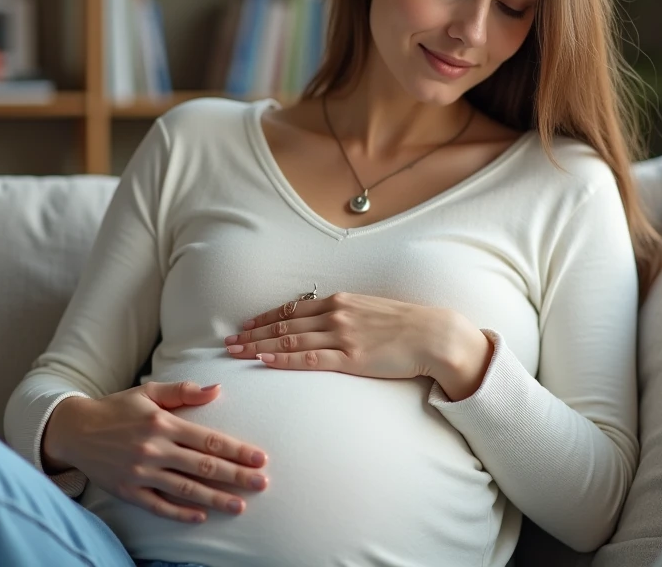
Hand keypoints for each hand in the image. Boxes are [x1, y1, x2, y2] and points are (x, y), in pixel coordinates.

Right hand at [41, 381, 268, 523]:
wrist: (75, 430)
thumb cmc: (117, 408)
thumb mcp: (149, 392)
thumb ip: (184, 391)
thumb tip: (217, 389)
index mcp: (163, 423)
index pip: (209, 439)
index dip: (237, 450)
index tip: (259, 458)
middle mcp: (154, 449)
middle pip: (203, 465)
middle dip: (235, 476)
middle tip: (261, 483)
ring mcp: (141, 472)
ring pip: (185, 489)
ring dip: (215, 499)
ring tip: (240, 505)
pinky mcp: (128, 491)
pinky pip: (159, 506)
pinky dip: (180, 513)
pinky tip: (201, 516)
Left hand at [223, 292, 494, 397]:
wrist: (434, 335)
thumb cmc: (407, 324)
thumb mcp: (372, 309)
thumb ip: (347, 314)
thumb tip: (328, 320)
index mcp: (341, 301)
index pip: (293, 309)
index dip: (265, 318)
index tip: (245, 325)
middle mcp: (336, 314)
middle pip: (284, 324)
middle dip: (253, 333)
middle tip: (228, 342)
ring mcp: (342, 336)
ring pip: (289, 341)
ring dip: (259, 347)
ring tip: (236, 353)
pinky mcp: (351, 358)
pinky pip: (309, 359)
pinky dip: (283, 359)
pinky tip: (264, 361)